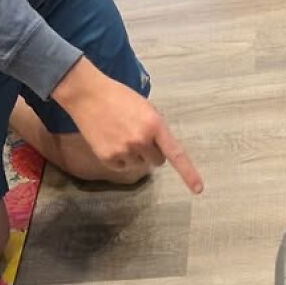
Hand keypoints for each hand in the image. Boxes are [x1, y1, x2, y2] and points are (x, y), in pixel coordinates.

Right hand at [53, 58, 203, 193]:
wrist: (87, 95)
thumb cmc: (118, 97)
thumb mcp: (145, 107)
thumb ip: (156, 127)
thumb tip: (160, 146)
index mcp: (155, 125)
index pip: (176, 154)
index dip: (188, 173)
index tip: (198, 189)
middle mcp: (141, 140)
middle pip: (157, 162)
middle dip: (151, 152)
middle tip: (137, 136)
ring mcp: (123, 150)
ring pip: (139, 165)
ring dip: (134, 155)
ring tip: (121, 134)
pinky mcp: (108, 157)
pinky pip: (122, 167)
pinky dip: (119, 158)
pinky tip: (111, 141)